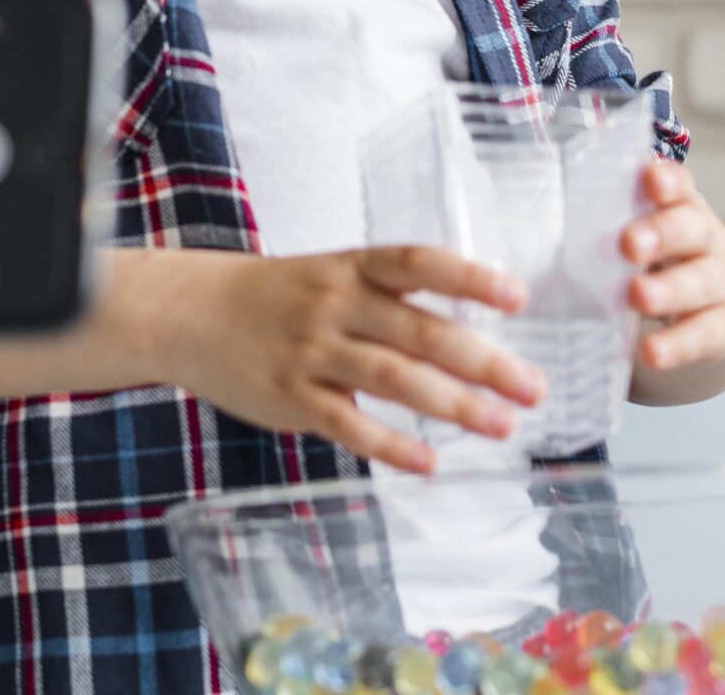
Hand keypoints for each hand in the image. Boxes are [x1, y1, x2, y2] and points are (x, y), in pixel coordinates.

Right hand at [162, 246, 548, 473]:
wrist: (191, 312)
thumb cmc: (279, 296)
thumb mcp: (333, 274)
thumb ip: (392, 300)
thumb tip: (470, 337)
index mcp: (353, 267)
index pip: (418, 263)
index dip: (469, 278)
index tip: (518, 297)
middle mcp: (336, 305)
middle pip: (419, 331)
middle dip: (483, 361)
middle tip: (533, 388)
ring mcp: (312, 352)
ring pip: (392, 379)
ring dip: (453, 405)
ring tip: (501, 426)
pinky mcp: (292, 398)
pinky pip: (348, 426)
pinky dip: (391, 445)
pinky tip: (429, 462)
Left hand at [621, 159, 724, 391]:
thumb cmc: (670, 258)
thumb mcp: (651, 234)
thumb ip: (609, 227)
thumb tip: (536, 231)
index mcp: (682, 209)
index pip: (680, 186)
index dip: (667, 181)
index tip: (649, 179)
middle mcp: (707, 241)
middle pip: (692, 230)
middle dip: (662, 234)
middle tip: (629, 243)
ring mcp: (721, 284)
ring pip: (701, 283)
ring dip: (669, 290)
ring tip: (638, 296)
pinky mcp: (723, 328)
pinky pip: (703, 335)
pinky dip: (677, 345)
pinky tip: (652, 352)